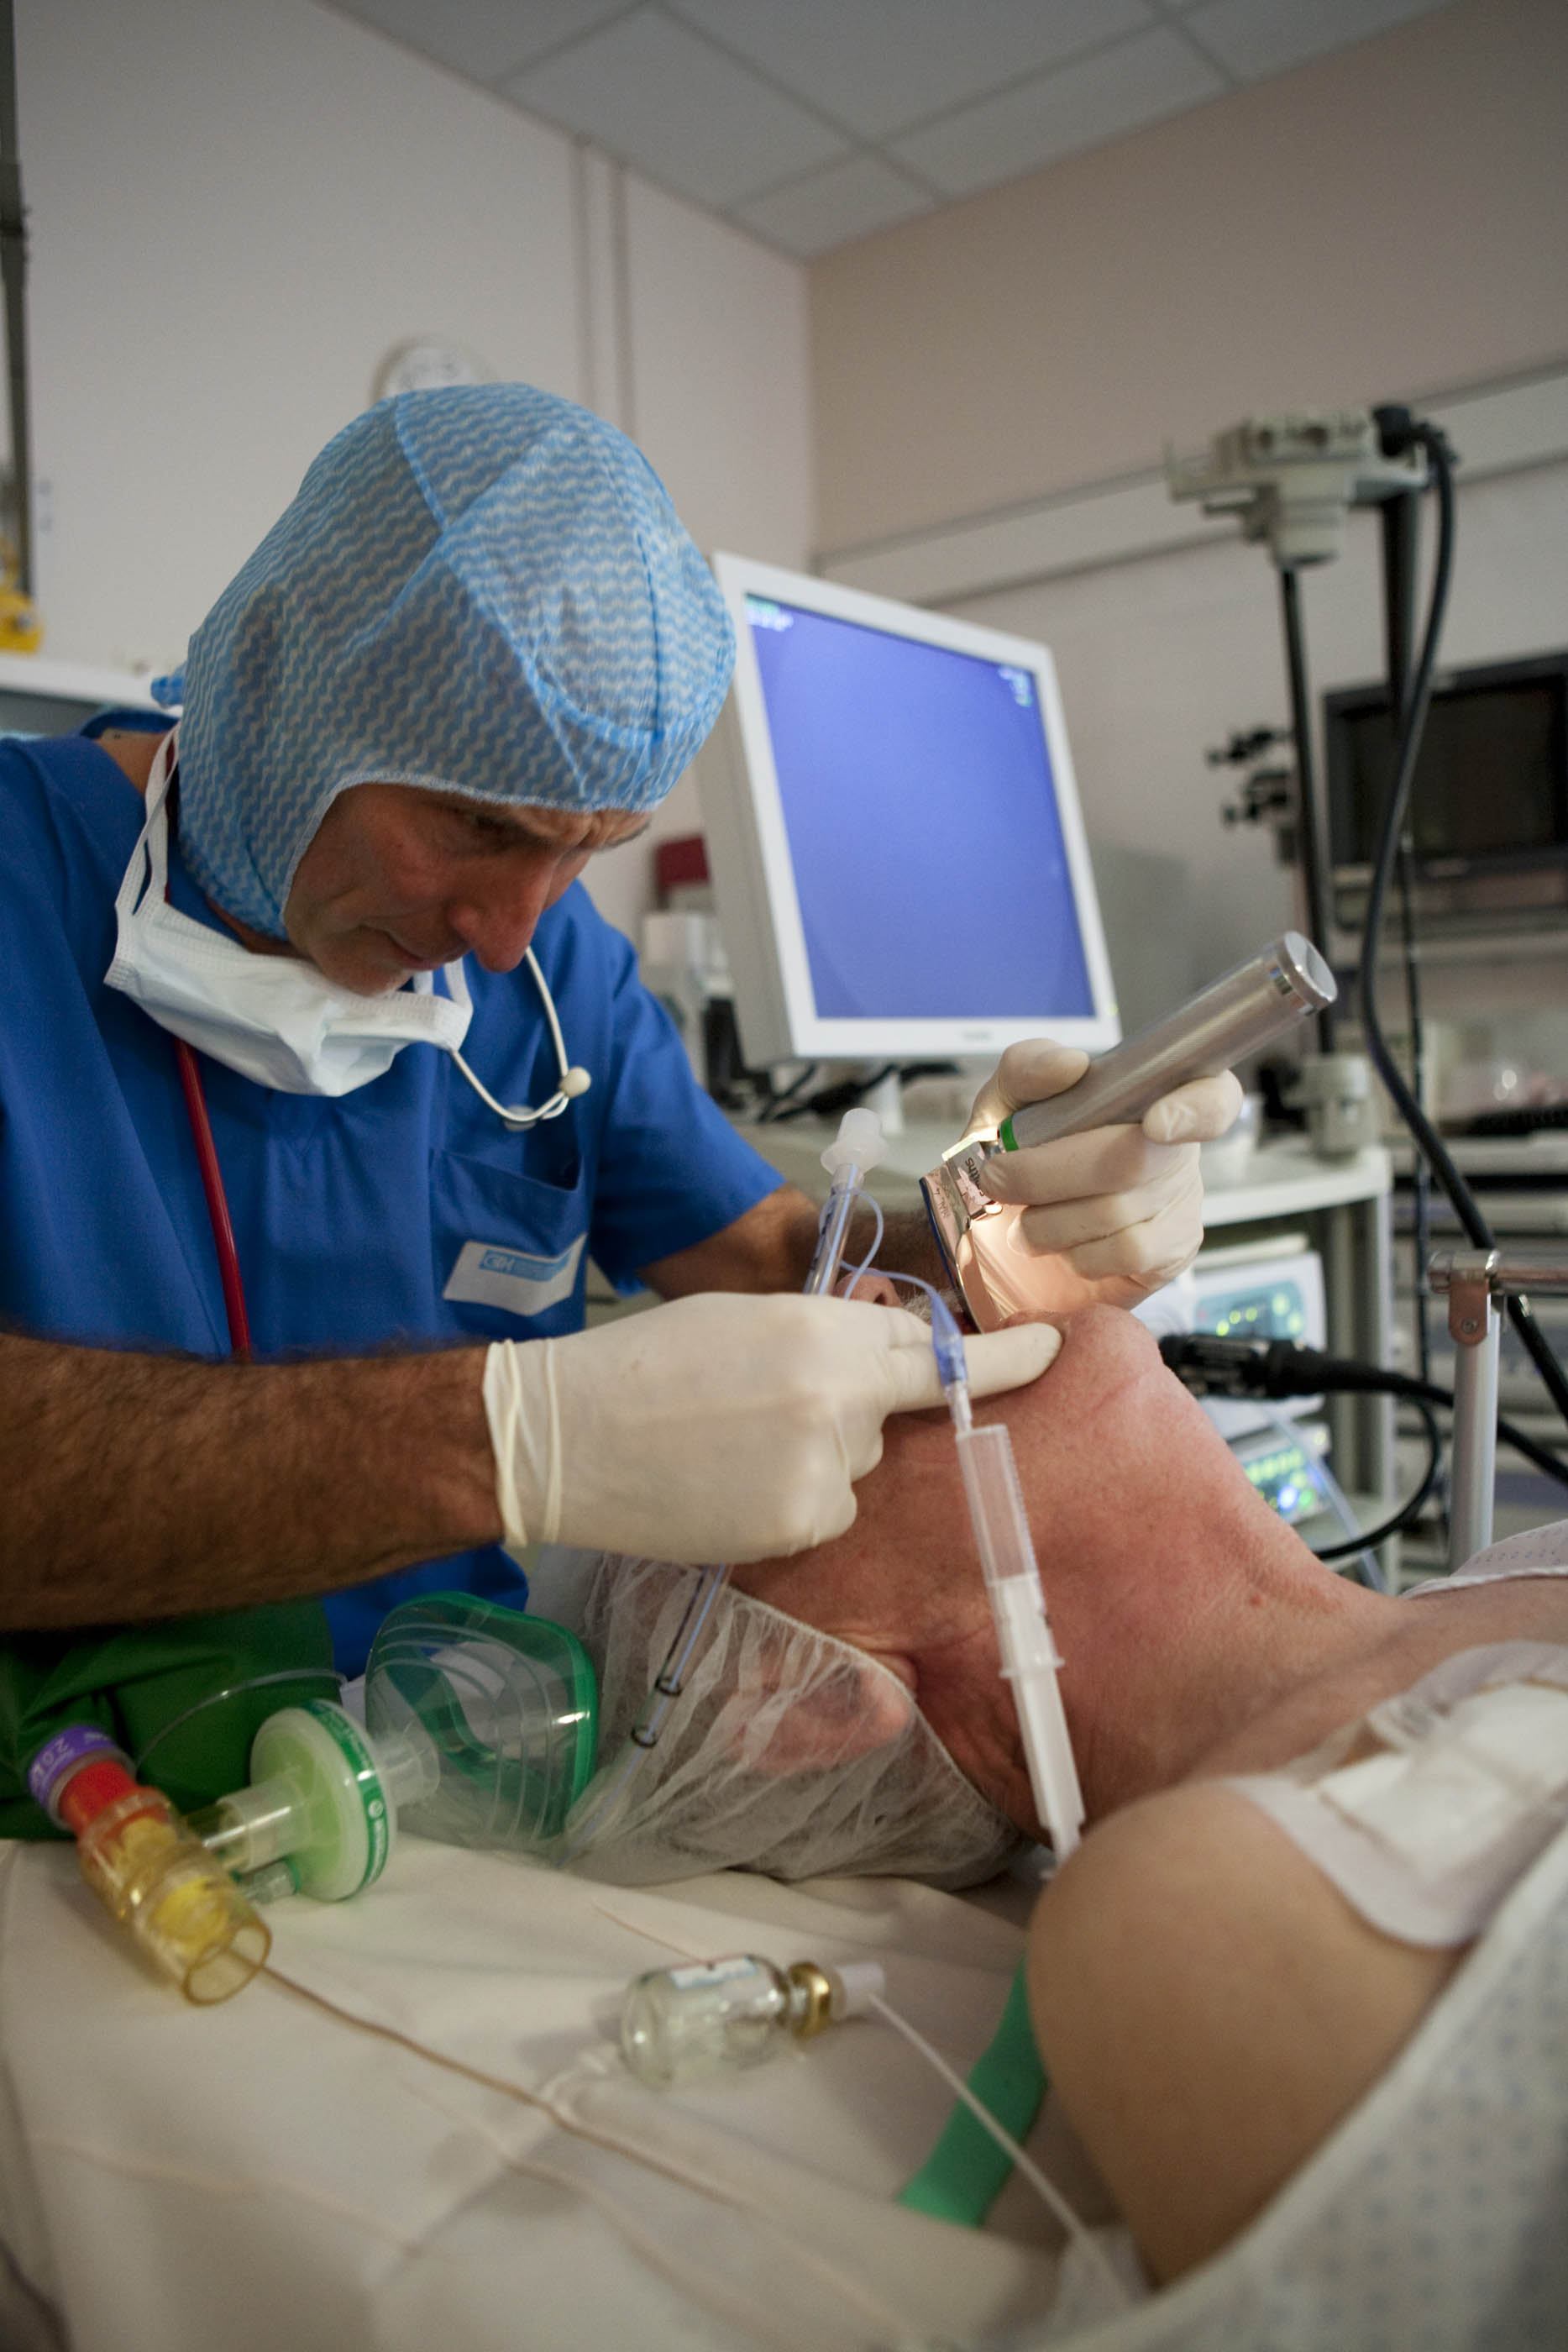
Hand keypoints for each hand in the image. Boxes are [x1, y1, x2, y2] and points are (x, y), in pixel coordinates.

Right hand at [482, 1291, 1058, 1565]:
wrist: (568, 1436)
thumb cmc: (646, 1363)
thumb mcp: (746, 1319)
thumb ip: (825, 1335)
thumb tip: (879, 1360)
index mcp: (825, 1332)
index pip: (937, 1346)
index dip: (1006, 1355)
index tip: (1058, 1351)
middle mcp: (840, 1399)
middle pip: (886, 1411)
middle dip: (844, 1408)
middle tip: (761, 1406)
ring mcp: (824, 1470)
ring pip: (855, 1468)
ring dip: (812, 1459)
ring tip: (728, 1446)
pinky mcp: (799, 1526)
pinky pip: (824, 1512)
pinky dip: (788, 1504)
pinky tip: (728, 1487)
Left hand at [958, 1044, 1242, 1321]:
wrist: (1004, 1226)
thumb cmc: (1019, 1152)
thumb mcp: (1007, 1100)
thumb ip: (1028, 1068)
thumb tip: (1070, 1065)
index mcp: (1153, 1094)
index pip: (1212, 1095)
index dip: (1195, 1109)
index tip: (1154, 1124)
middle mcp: (1178, 1146)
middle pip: (1135, 1159)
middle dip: (1049, 1173)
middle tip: (1000, 1176)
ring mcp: (1181, 1201)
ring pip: (1121, 1212)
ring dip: (1050, 1220)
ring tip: (1025, 1217)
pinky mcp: (1172, 1251)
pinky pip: (1127, 1253)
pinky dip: (1077, 1251)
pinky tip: (1061, 1243)